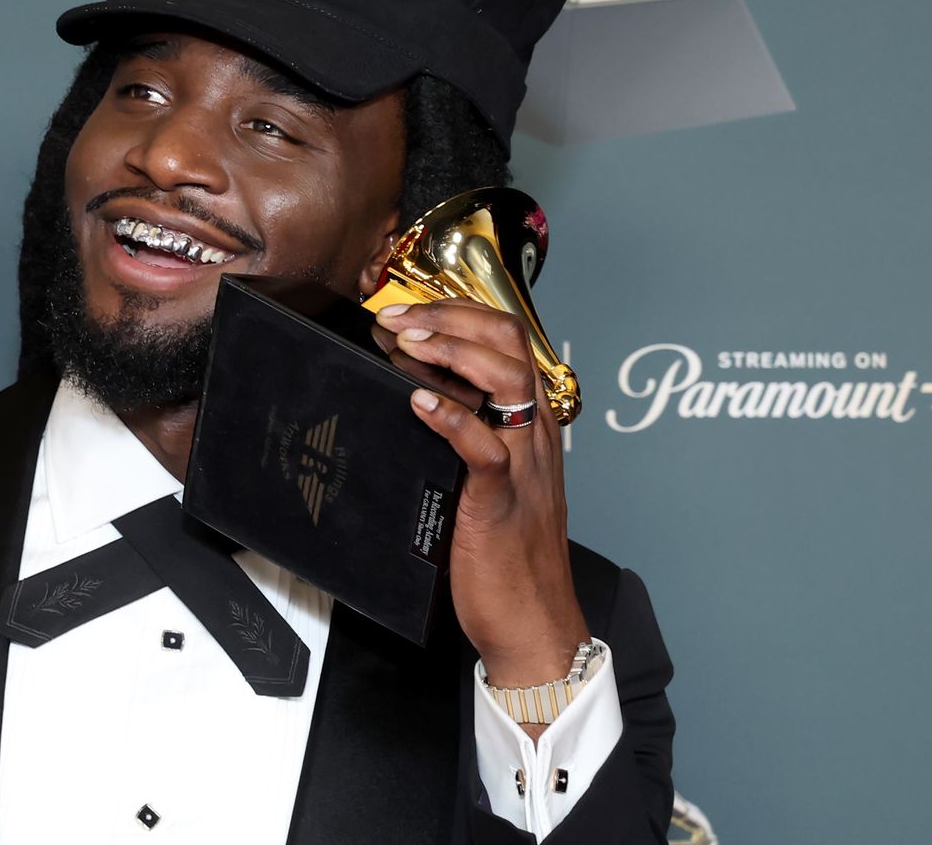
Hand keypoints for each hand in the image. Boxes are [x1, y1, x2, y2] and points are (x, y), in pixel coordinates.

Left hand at [373, 299, 588, 690]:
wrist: (533, 623)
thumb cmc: (505, 558)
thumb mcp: (488, 481)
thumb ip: (465, 438)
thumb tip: (417, 399)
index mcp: (531, 425)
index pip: (508, 340)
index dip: (458, 312)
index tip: (410, 308)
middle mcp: (534, 434)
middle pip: (510, 342)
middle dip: (450, 315)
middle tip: (397, 315)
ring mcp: (523, 463)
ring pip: (506, 378)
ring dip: (451, 349)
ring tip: (407, 342)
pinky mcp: (502, 498)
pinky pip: (485, 446)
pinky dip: (451, 417)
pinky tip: (418, 401)